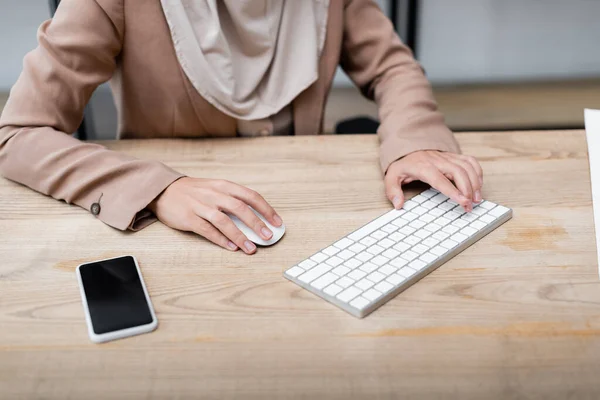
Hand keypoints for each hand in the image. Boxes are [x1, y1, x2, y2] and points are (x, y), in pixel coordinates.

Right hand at [148, 177, 282, 253]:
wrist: (163, 190)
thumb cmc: (194, 191)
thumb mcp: (215, 188)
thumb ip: (233, 199)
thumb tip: (256, 218)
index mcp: (223, 185)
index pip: (250, 196)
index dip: (266, 209)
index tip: (277, 222)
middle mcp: (213, 194)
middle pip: (240, 208)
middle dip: (257, 224)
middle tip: (268, 237)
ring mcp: (200, 206)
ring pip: (224, 221)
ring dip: (240, 236)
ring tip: (251, 249)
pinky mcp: (188, 218)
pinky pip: (207, 230)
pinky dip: (221, 240)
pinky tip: (232, 248)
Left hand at [385, 150, 482, 211]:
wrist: (409, 145)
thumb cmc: (403, 164)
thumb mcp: (391, 176)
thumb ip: (392, 191)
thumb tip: (398, 205)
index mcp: (423, 167)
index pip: (440, 180)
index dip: (453, 191)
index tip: (463, 201)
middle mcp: (438, 161)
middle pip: (458, 172)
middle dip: (468, 189)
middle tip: (470, 205)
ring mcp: (447, 157)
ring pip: (466, 167)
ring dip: (475, 183)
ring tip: (477, 199)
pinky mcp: (454, 156)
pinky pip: (470, 161)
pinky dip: (477, 172)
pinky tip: (478, 184)